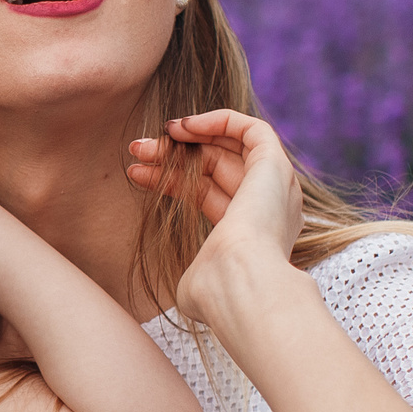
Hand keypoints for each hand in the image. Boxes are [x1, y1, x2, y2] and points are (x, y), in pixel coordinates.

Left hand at [127, 109, 303, 322]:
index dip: (172, 180)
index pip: (208, 194)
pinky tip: (183, 126)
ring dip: (187, 138)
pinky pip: (252, 130)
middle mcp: (270, 209)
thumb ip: (199, 275)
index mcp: (252, 236)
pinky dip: (219, 121)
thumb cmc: (214, 290)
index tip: (138, 173)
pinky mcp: (275, 167)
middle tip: (136, 150)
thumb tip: (190, 289)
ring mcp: (276, 187)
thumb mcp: (198, 280)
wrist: (238, 283)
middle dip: (172, 156)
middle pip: (215, 168)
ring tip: (145, 142)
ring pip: (229, 148)